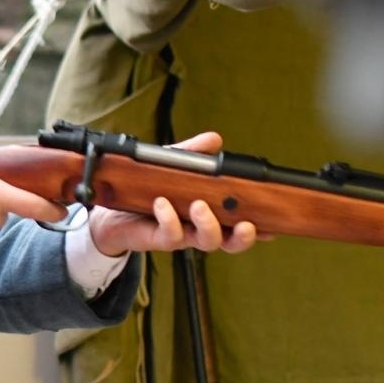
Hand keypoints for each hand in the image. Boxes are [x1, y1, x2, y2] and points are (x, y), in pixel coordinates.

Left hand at [85, 132, 261, 256]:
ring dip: (207, 225)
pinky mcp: (156, 239)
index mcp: (209, 214)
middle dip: (242, 237)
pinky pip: (169, 236)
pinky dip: (169, 219)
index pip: (239, 224)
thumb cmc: (146, 191)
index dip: (259, 228)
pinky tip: (162, 203)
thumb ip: (192, 155)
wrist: (109, 212)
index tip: (274, 227)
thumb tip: (215, 139)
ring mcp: (179, 236)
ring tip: (199, 205)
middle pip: (230, 242)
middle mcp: (197, 229)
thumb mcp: (171, 167)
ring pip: (204, 242)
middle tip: (245, 224)